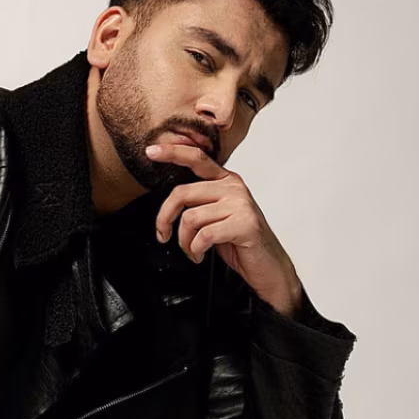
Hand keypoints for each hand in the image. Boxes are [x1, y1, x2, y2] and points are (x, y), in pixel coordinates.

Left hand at [148, 141, 302, 315]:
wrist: (268, 267)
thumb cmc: (240, 242)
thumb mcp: (217, 216)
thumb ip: (200, 202)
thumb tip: (169, 202)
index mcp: (226, 180)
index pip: (197, 158)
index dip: (172, 153)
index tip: (151, 151)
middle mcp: (233, 187)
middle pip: (182, 193)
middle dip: (164, 218)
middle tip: (163, 235)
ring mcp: (240, 204)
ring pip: (190, 218)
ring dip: (184, 241)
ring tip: (193, 251)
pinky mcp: (244, 224)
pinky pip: (203, 236)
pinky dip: (195, 250)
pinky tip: (201, 255)